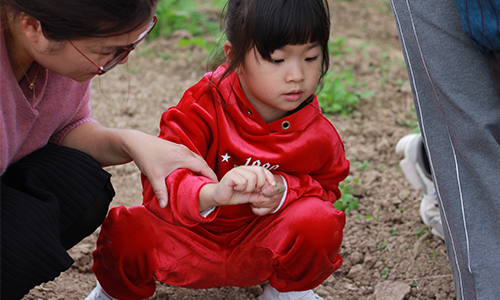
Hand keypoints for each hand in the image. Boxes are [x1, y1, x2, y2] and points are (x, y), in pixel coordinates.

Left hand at [61, 123, 216, 207]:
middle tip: (213, 186)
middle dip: (209, 174)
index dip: (212, 177)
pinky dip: (196, 164)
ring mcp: (182, 148)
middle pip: (203, 163)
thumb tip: (164, 206)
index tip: (217, 186)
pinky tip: (192, 172)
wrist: (137, 142)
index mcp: (183, 158)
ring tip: (204, 181)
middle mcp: (185, 151)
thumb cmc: (146, 158)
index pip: (204, 167)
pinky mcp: (177, 148)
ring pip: (197, 159)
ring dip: (202, 168)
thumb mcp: (154, 176)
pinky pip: (192, 156)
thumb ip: (160, 192)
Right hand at [199, 166, 284, 214]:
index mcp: (249, 171)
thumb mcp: (249, 196)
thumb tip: (269, 197)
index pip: (263, 170)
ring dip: (248, 188)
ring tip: (241, 190)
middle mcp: (243, 168)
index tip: (273, 186)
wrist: (219, 197)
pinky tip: (235, 188)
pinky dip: (241, 188)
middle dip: (260, 184)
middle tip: (253, 190)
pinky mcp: (231, 175)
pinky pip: (242, 182)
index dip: (270, 177)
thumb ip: (258, 196)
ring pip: (251, 178)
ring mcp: (237, 170)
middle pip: (259, 172)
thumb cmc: (234, 194)